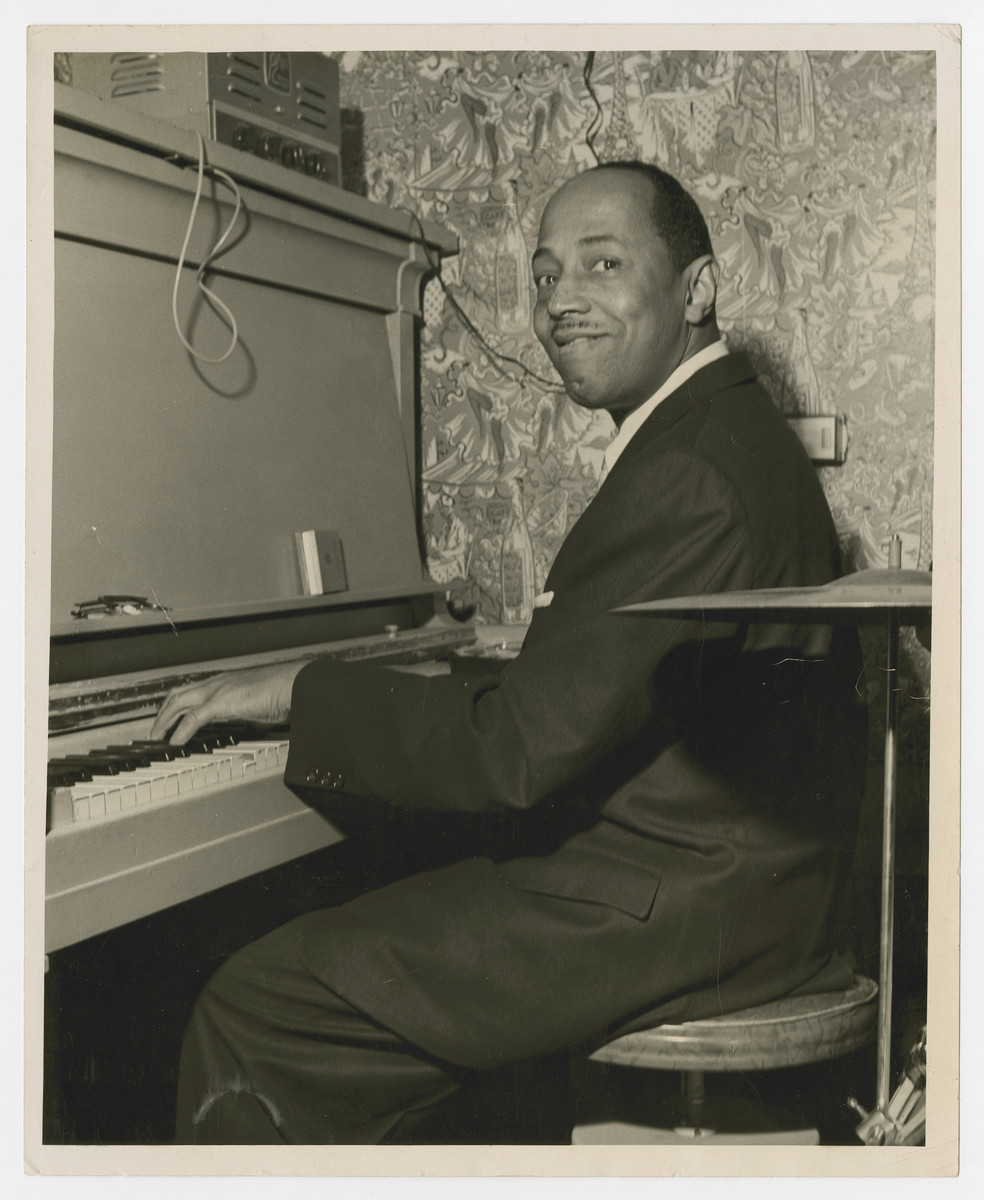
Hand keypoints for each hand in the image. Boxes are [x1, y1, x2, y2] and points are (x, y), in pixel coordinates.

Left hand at [150, 660, 307, 743]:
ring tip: (157, 737)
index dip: (176, 705)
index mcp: (226, 681)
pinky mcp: (222, 702)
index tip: (170, 719)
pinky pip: (193, 719)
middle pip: (177, 694)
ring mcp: (218, 690)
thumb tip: (253, 725)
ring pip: (178, 703)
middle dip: (162, 713)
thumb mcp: (260, 705)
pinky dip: (180, 731)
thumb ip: (251, 714)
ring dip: (164, 721)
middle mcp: (218, 682)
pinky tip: (175, 742)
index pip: (192, 690)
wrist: (294, 684)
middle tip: (155, 730)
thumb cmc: (284, 692)